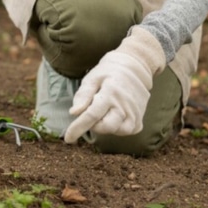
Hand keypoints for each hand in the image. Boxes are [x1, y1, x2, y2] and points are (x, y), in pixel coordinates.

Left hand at [64, 26, 165, 142]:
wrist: (134, 68)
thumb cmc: (108, 74)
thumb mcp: (92, 78)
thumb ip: (83, 96)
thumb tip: (74, 113)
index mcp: (110, 93)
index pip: (92, 115)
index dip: (78, 128)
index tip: (68, 139)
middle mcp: (124, 105)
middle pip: (105, 127)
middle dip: (94, 124)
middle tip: (93, 111)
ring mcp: (134, 113)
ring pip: (117, 131)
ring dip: (106, 126)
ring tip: (105, 111)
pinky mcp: (139, 119)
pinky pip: (126, 131)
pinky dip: (117, 128)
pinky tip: (115, 115)